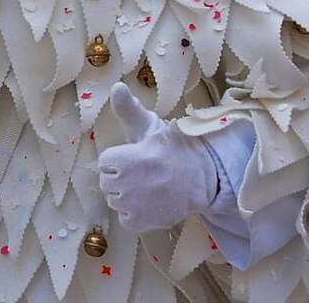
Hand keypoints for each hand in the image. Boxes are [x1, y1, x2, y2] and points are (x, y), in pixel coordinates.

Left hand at [97, 83, 216, 231]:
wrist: (203, 178)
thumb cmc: (172, 149)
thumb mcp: (150, 126)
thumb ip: (127, 109)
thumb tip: (115, 86)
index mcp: (124, 159)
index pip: (105, 162)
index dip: (120, 158)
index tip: (138, 156)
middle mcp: (125, 184)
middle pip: (107, 182)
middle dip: (122, 177)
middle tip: (145, 172)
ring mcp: (132, 206)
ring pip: (115, 200)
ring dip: (127, 195)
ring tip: (149, 187)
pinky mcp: (140, 223)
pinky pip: (125, 218)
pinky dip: (134, 213)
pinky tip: (150, 202)